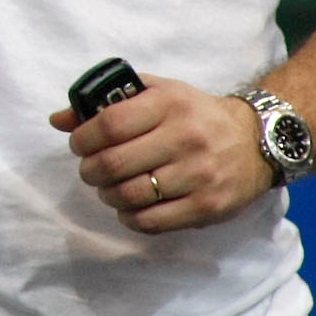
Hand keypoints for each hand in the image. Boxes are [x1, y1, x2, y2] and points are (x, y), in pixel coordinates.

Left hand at [47, 75, 277, 233]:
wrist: (256, 140)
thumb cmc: (194, 114)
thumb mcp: (157, 93)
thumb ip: (109, 102)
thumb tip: (59, 119)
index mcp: (168, 104)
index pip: (109, 124)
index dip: (83, 138)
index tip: (79, 145)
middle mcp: (185, 138)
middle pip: (114, 164)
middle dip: (89, 171)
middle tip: (90, 170)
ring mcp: (198, 174)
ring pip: (130, 195)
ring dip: (107, 195)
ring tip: (108, 188)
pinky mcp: (207, 206)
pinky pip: (152, 222)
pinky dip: (129, 217)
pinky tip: (129, 208)